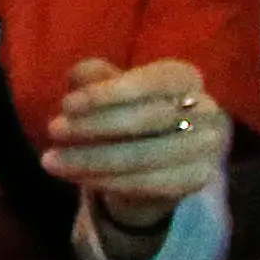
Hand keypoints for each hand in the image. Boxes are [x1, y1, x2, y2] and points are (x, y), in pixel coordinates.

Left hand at [43, 56, 227, 247]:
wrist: (151, 160)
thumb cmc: (123, 111)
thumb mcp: (104, 88)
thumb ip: (92, 76)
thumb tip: (79, 79)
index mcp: (184, 76)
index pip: (148, 82)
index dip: (106, 94)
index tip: (65, 105)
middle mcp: (207, 109)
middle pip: (145, 120)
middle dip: (92, 127)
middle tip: (52, 131)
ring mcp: (207, 148)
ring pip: (144, 156)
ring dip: (92, 160)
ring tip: (52, 160)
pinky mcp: (197, 180)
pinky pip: (147, 183)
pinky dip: (107, 181)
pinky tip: (77, 177)